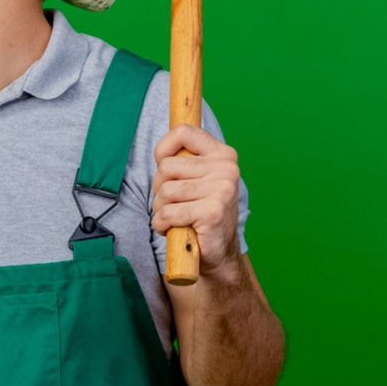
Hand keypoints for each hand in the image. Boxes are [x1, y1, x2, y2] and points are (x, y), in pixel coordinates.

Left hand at [150, 124, 243, 282]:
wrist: (218, 253)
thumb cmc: (200, 213)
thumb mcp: (195, 179)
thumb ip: (182, 160)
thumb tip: (161, 151)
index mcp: (223, 154)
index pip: (183, 132)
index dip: (163, 149)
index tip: (164, 168)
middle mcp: (226, 168)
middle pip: (166, 167)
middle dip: (159, 189)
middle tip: (173, 204)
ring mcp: (222, 189)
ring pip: (165, 191)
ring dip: (160, 209)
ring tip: (174, 218)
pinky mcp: (213, 212)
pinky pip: (168, 212)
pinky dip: (162, 224)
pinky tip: (173, 229)